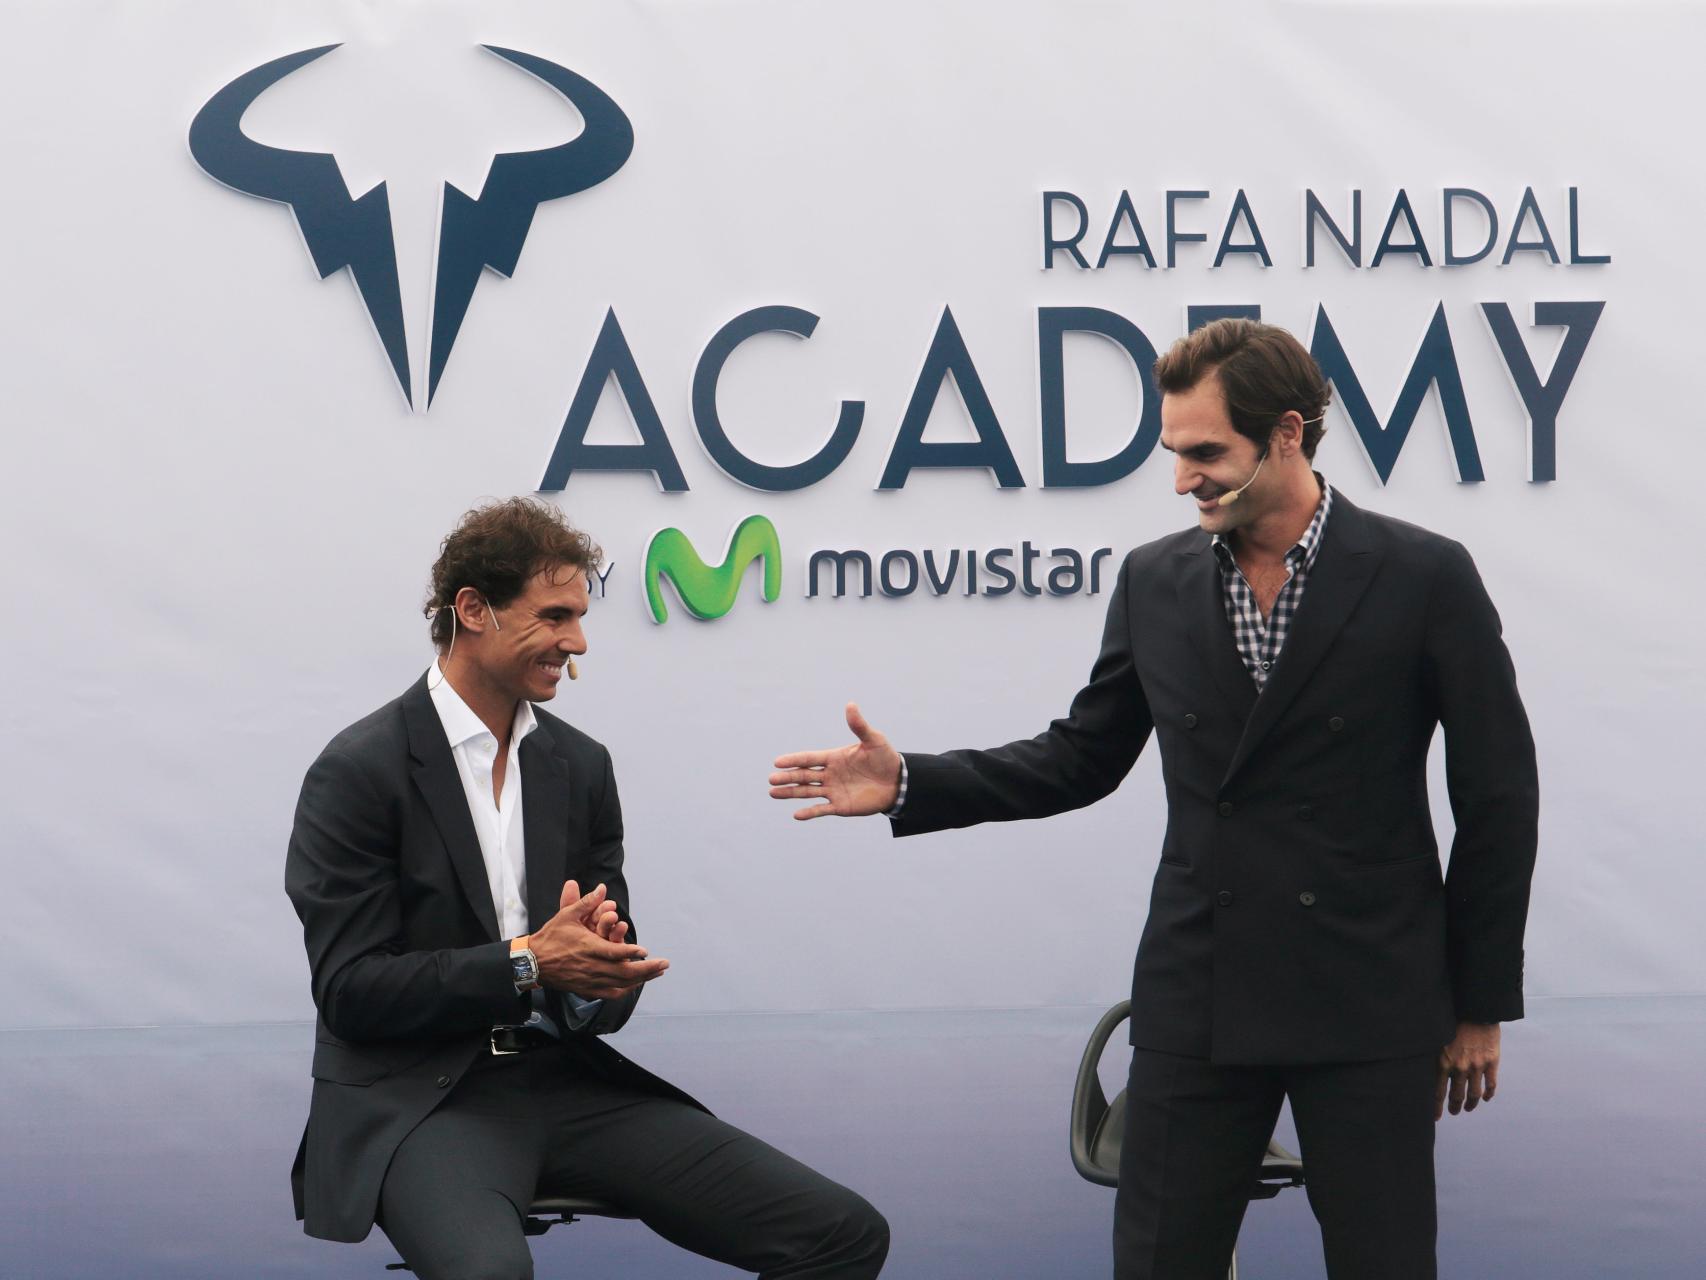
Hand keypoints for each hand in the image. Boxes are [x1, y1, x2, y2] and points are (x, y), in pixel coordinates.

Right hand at [529, 880, 666, 999]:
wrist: (532, 963)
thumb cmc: (550, 937)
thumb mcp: (567, 915)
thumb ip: (586, 902)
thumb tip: (602, 888)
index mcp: (588, 948)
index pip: (614, 953)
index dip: (631, 952)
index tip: (646, 951)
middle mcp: (591, 967)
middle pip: (624, 972)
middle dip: (647, 969)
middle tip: (664, 964)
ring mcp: (590, 981)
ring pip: (620, 984)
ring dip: (641, 979)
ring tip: (656, 973)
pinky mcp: (586, 989)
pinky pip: (610, 993)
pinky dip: (625, 990)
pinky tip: (634, 985)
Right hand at [769, 703, 902, 820]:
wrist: (898, 782)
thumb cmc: (885, 758)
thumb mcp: (873, 740)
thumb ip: (859, 726)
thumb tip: (850, 704)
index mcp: (834, 758)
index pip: (809, 759)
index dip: (794, 760)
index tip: (777, 762)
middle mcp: (830, 774)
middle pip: (804, 776)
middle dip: (787, 777)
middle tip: (771, 779)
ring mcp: (834, 790)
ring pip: (807, 792)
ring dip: (790, 793)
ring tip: (773, 793)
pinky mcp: (841, 806)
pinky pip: (822, 810)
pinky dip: (809, 812)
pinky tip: (796, 815)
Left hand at [1436, 1021, 1499, 1118]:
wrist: (1476, 1011)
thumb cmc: (1453, 1022)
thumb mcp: (1437, 1039)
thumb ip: (1434, 1055)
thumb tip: (1427, 1069)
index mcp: (1442, 1062)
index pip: (1437, 1091)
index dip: (1436, 1106)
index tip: (1435, 1117)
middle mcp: (1459, 1068)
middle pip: (1456, 1095)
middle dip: (1453, 1107)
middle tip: (1452, 1112)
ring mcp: (1476, 1067)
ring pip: (1474, 1094)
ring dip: (1470, 1104)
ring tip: (1468, 1108)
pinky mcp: (1491, 1063)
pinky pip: (1490, 1085)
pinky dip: (1488, 1094)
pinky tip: (1485, 1098)